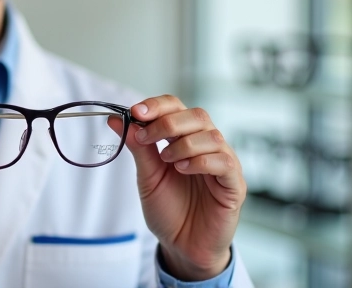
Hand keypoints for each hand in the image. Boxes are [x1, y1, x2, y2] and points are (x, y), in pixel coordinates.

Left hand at [109, 95, 245, 280]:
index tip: (136, 112)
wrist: (182, 247)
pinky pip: (225, 163)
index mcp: (185, 139)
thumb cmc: (169, 211)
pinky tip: (183, 169)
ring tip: (166, 160)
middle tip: (146, 137)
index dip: (157, 105)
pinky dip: (201, 161)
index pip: (176, 108)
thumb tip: (117, 119)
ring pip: (212, 136)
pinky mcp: (234, 186)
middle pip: (197, 116)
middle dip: (168, 122)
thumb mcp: (147, 176)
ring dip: (184, 143)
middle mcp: (206, 147)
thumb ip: (138, 147)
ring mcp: (223, 165)